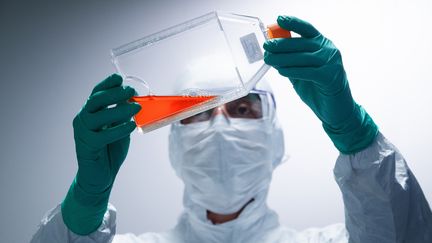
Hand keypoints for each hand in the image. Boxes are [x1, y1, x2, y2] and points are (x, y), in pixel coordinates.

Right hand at [73, 74, 139, 193]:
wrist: (100, 176)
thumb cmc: (109, 150)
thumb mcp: (119, 128)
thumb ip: (122, 115)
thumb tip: (133, 99)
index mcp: (90, 113)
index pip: (96, 93)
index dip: (107, 84)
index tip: (119, 78)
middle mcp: (83, 120)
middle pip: (95, 101)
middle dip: (114, 93)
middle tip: (131, 91)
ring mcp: (83, 133)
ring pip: (98, 116)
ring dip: (119, 110)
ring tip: (136, 108)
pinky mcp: (87, 147)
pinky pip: (103, 135)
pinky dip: (118, 130)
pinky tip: (131, 126)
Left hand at [263, 16, 376, 153]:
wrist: (336, 110)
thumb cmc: (318, 89)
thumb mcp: (302, 72)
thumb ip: (292, 61)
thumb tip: (272, 52)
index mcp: (323, 45)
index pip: (307, 29)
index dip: (293, 23)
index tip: (279, 20)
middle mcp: (329, 51)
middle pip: (301, 43)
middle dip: (281, 44)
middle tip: (266, 46)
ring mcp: (331, 63)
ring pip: (302, 57)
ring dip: (282, 58)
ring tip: (269, 59)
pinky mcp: (330, 77)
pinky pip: (307, 72)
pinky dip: (292, 71)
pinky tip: (281, 71)